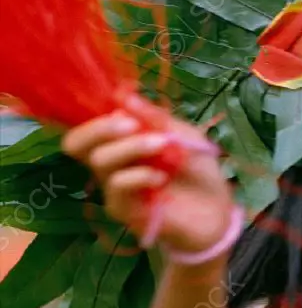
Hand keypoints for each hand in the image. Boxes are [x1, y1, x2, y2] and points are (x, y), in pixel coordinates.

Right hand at [61, 107, 235, 257]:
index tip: (125, 107)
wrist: (218, 212)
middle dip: (100, 128)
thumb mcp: (182, 135)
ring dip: (131, 147)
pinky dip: (138, 176)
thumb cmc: (198, 172)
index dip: (95, 114)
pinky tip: (161, 177)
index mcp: (120, 143)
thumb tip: (122, 96)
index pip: (85, 127)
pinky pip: (117, 187)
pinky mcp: (124, 211)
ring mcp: (114, 189)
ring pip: (100, 161)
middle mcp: (110, 165)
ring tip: (162, 145)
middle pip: (76, 144)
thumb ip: (154, 118)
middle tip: (131, 124)